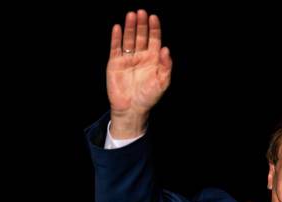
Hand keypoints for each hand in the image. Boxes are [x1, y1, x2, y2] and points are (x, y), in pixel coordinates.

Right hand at [107, 10, 171, 137]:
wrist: (132, 109)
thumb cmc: (148, 97)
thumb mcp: (162, 83)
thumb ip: (166, 66)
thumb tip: (166, 49)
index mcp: (153, 60)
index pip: (154, 40)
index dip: (154, 29)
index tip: (153, 18)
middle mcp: (140, 56)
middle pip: (141, 36)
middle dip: (142, 24)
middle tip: (141, 12)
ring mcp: (127, 59)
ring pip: (128, 39)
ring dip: (130, 27)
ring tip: (131, 15)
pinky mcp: (115, 63)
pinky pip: (115, 47)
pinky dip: (116, 37)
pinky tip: (118, 27)